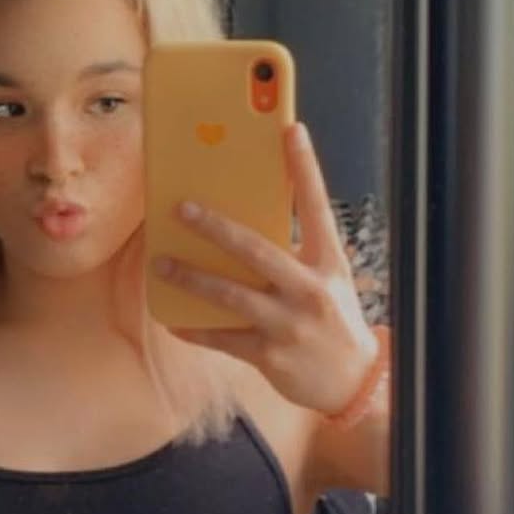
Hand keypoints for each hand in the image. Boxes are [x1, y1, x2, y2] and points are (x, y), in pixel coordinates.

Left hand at [151, 121, 378, 415]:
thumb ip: (294, 256)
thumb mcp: (327, 281)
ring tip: (161, 264)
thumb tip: (243, 231)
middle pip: (256, 250)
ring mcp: (289, 324)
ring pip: (231, 295)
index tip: (291, 130)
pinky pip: (223, 339)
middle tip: (181, 209)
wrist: (352, 383)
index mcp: (327, 263)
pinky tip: (172, 319)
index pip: (317, 206)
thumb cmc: (333, 322)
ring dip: (191, 278)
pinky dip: (195, 329)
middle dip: (215, 228)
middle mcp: (309, 290)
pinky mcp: (270, 355)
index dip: (305, 168)